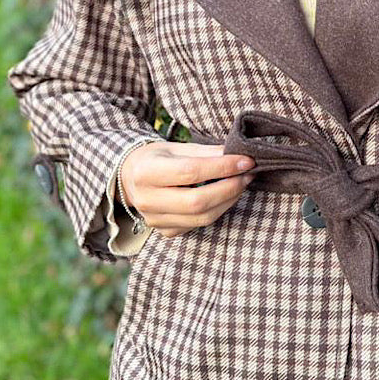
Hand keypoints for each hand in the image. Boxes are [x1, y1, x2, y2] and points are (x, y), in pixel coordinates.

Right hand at [118, 140, 255, 238]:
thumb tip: (238, 154)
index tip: (246, 161)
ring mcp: (154, 220)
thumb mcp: (176, 147)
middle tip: (247, 175)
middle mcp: (147, 199)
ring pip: (202, 217)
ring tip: (241, 184)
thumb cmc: (157, 159)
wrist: (130, 178)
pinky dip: (217, 211)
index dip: (222, 168)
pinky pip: (198, 225)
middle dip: (229, 188)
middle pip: (197, 201)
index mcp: (147, 172)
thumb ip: (206, 152)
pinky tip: (226, 197)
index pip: (190, 172)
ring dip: (228, 201)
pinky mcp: (164, 231)